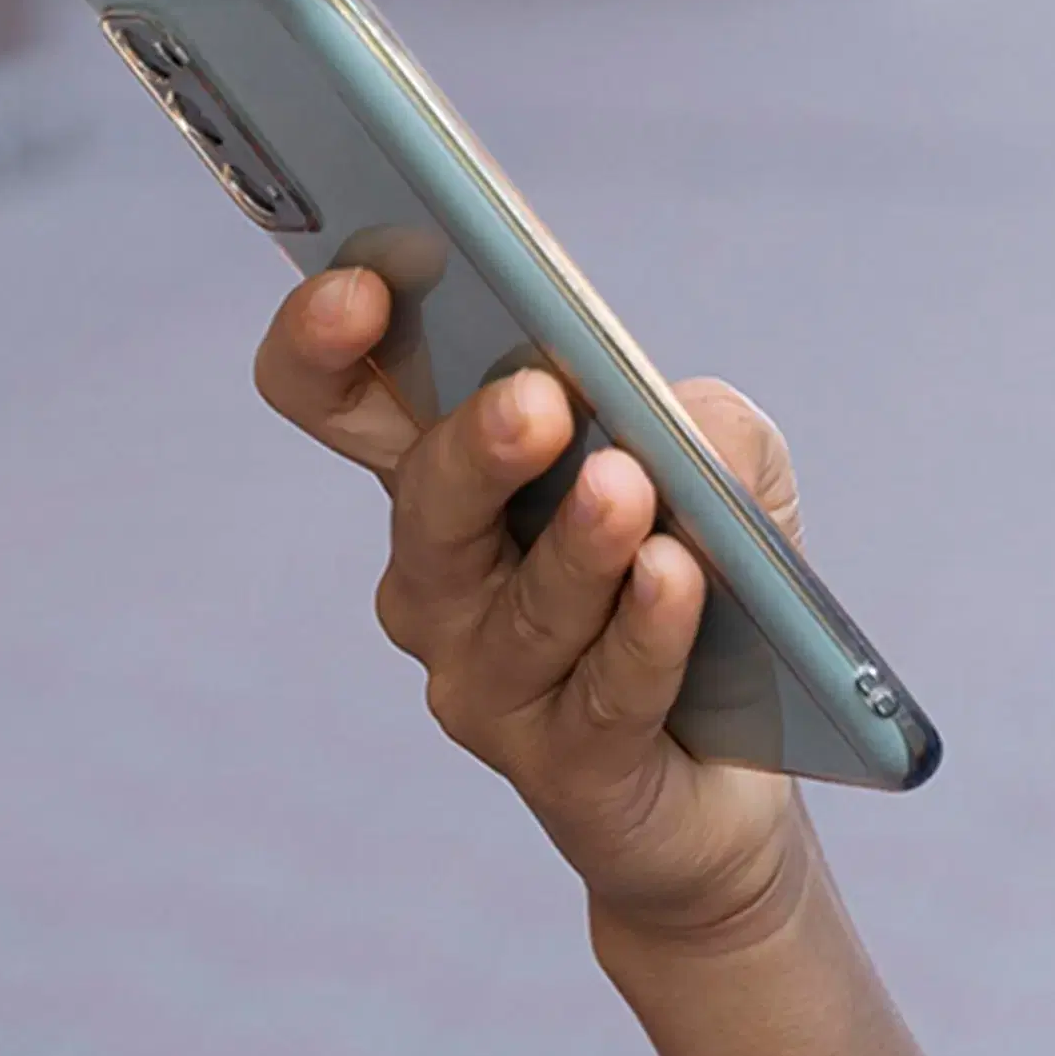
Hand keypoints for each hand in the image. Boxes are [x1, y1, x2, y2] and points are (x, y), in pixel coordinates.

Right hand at [253, 269, 814, 952]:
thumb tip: (679, 419)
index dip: (323, 344)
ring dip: (577, 546)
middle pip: (423, 505)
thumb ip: (704, 424)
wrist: (731, 770)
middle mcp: (440, 581)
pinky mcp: (564, 766)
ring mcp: (487, 682)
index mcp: (447, 478)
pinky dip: (645, 631)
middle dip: (475, 449)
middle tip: (537, 400)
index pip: (338, 400)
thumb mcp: (728, 473)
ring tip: (627, 488)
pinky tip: (676, 579)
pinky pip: (602, 693)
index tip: (363, 285)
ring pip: (519, 609)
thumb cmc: (706, 579)